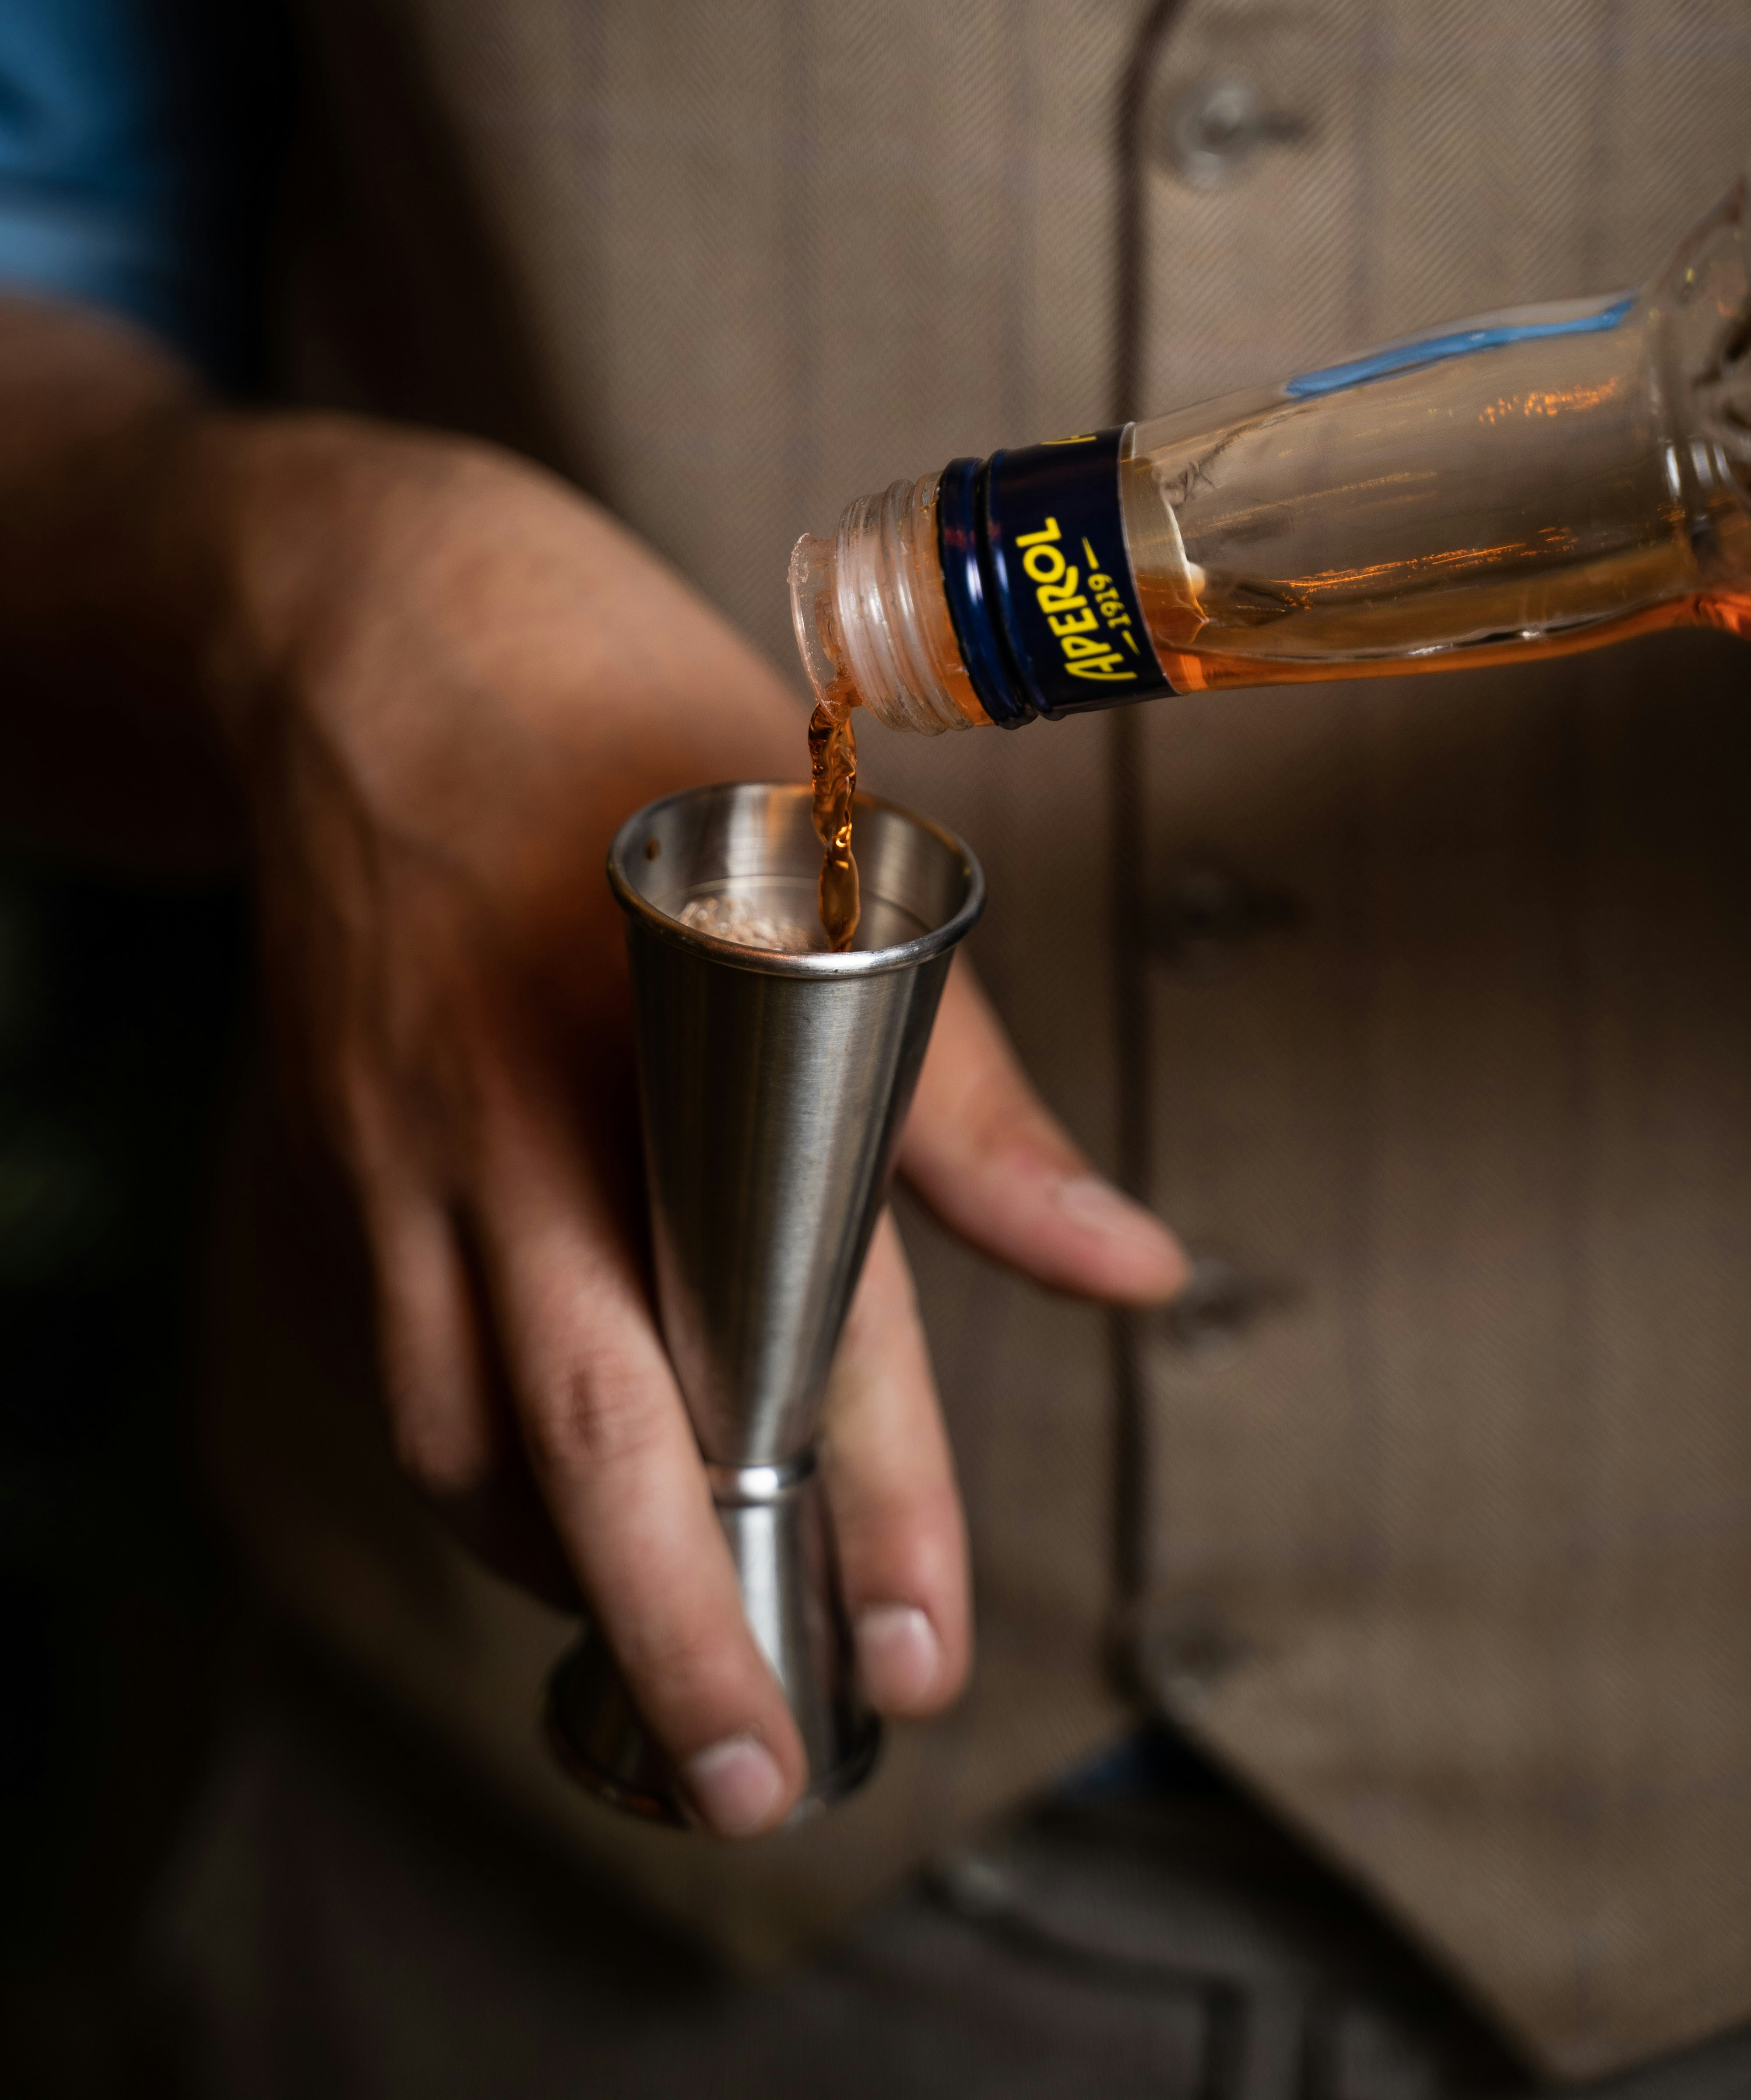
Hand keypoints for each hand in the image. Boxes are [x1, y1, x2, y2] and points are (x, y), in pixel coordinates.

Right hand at [164, 409, 1193, 1835]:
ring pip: (468, 1433)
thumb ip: (967, 1082)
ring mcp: (396, 1149)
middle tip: (767, 1773)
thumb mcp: (829, 852)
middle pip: (595, 1431)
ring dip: (575, 1565)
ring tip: (685, 1649)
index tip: (930, 1639)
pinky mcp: (327, 1159)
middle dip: (687, 1624)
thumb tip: (1129, 1265)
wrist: (373, 635)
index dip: (881, 1486)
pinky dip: (477, 1469)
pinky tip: (556, 1502)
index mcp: (669, 1033)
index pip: (799, 1307)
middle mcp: (517, 1118)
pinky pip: (393, 1369)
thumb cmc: (623, 724)